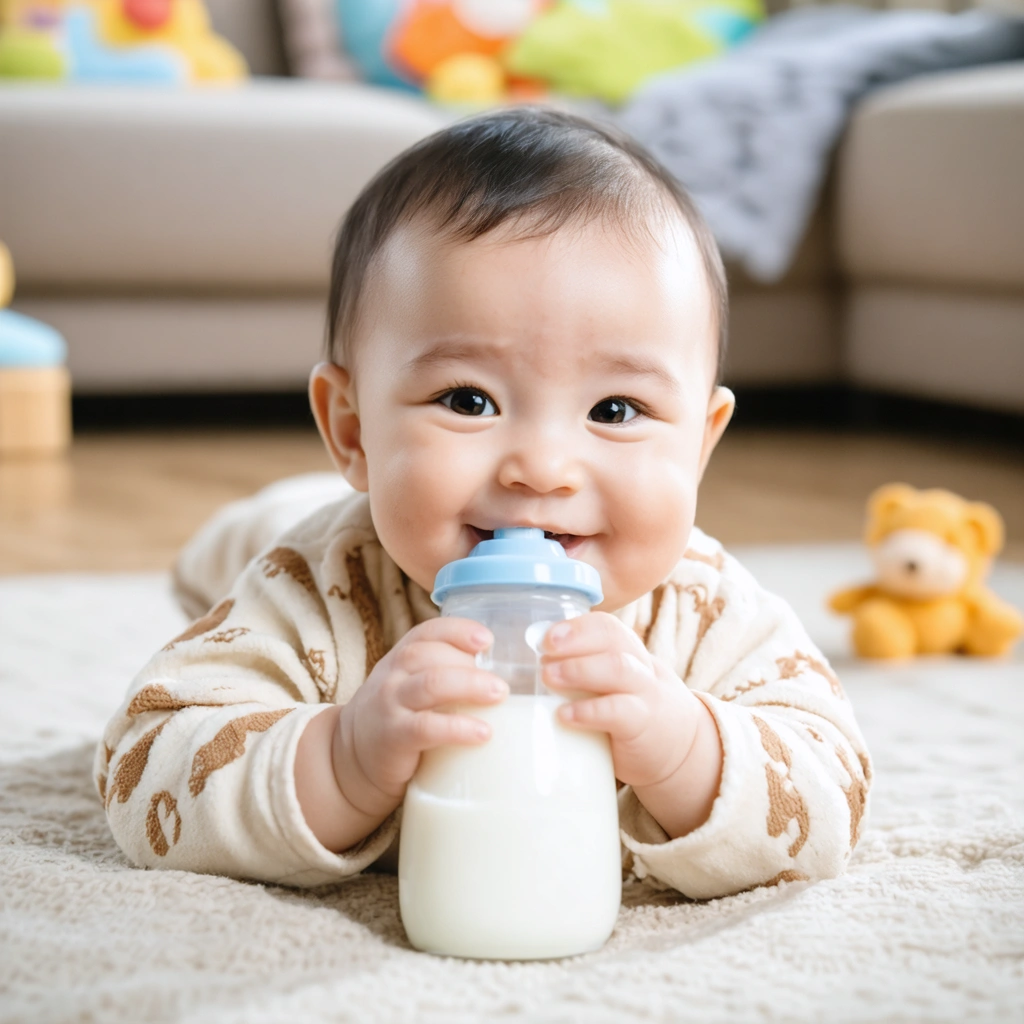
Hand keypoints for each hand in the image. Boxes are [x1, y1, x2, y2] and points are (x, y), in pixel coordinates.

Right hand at [333, 617, 507, 821]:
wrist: (353, 758)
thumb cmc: (399, 717)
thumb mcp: (413, 685)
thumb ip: (446, 673)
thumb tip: (509, 671)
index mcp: (402, 657)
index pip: (427, 631)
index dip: (457, 630)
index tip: (487, 639)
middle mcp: (394, 674)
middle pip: (429, 654)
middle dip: (469, 663)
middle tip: (504, 682)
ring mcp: (391, 704)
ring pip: (430, 684)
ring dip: (468, 686)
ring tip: (499, 695)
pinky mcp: (394, 737)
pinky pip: (425, 727)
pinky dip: (457, 728)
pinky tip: (482, 733)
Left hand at [540, 613, 721, 836]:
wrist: (675, 744)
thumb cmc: (623, 706)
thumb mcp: (605, 680)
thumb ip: (574, 667)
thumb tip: (514, 661)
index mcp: (623, 649)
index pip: (604, 625)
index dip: (576, 626)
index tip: (544, 636)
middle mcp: (635, 664)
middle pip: (611, 639)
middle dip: (574, 640)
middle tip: (541, 651)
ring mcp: (642, 693)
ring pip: (617, 669)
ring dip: (579, 669)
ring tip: (547, 676)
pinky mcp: (642, 724)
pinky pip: (619, 711)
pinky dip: (590, 711)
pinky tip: (564, 715)